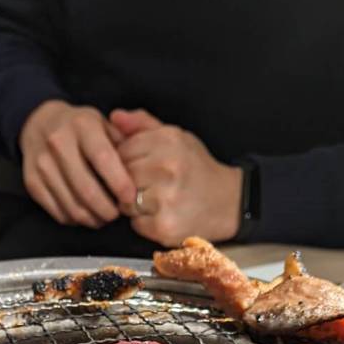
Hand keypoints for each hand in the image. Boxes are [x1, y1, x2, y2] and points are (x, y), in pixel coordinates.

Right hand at [20, 100, 135, 228]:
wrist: (39, 123)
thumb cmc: (80, 128)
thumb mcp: (104, 123)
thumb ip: (126, 140)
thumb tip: (143, 166)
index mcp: (82, 126)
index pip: (104, 159)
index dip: (119, 183)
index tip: (130, 198)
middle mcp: (58, 143)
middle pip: (87, 190)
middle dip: (107, 210)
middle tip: (117, 214)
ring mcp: (42, 164)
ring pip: (73, 207)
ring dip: (93, 219)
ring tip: (103, 216)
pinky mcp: (32, 183)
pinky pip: (59, 213)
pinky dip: (76, 220)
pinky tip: (85, 213)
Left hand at [111, 109, 241, 246]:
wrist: (229, 203)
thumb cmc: (198, 170)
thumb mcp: (177, 138)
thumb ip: (144, 125)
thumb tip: (114, 117)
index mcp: (169, 141)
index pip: (123, 150)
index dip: (126, 162)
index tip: (140, 168)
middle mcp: (168, 167)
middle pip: (123, 176)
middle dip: (129, 183)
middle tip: (148, 187)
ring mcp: (166, 198)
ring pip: (126, 202)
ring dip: (135, 205)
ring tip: (156, 201)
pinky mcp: (165, 226)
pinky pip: (136, 224)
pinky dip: (145, 223)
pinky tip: (162, 215)